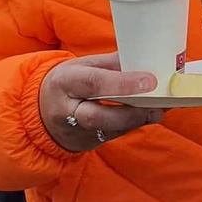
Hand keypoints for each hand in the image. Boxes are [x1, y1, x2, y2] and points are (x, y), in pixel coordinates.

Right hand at [38, 53, 166, 151]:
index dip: (123, 83)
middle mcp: (66, 110)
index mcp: (64, 82)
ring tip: (160, 110)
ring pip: (109, 130)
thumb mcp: (84, 65)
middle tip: (157, 105)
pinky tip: (150, 115)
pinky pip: (113, 136)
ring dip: (138, 121)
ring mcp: (74, 131)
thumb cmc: (70, 82)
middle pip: (98, 116)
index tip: (150, 81)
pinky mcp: (86, 142)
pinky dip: (133, 126)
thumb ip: (113, 63)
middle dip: (131, 112)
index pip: (94, 83)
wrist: (41, 110)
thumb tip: (146, 59)